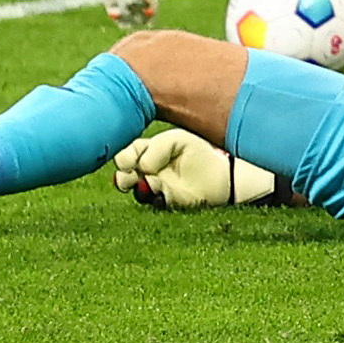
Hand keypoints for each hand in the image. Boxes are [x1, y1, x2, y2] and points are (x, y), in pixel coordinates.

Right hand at [112, 128, 282, 208]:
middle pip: (122, 173)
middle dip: (123, 174)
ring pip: (134, 190)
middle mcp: (146, 171)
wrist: (220, 175)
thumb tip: (142, 168)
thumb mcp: (177, 139)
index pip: (125, 153)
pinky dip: (151, 196)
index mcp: (146, 152)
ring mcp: (155, 188)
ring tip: (143, 183)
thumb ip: (157, 147)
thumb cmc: (198, 153)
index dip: (125, 156)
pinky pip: (151, 202)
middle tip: (132, 172)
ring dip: (133, 186)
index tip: (133, 159)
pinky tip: (156, 190)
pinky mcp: (165, 203)